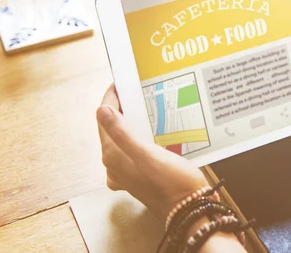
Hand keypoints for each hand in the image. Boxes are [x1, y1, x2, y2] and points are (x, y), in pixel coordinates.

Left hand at [97, 85, 207, 219]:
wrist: (189, 209)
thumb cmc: (171, 181)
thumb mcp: (147, 154)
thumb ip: (122, 133)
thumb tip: (101, 110)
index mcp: (113, 155)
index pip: (104, 119)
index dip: (110, 99)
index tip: (120, 82)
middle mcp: (114, 164)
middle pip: (110, 129)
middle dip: (119, 108)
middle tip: (133, 89)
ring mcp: (125, 172)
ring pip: (120, 139)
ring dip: (128, 121)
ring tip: (142, 104)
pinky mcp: (137, 175)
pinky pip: (130, 150)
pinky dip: (136, 136)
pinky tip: (148, 131)